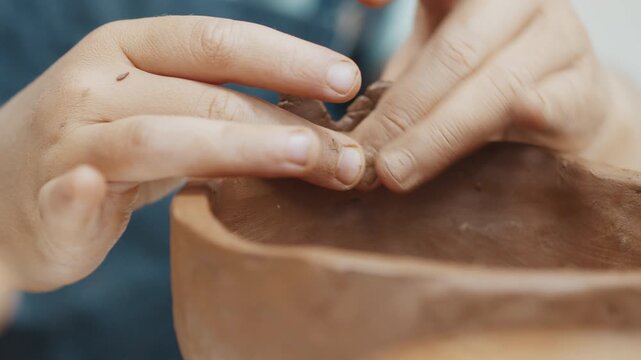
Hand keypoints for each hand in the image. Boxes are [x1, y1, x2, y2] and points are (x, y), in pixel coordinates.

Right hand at [0, 16, 364, 291]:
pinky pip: (74, 188)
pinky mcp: (49, 194)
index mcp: (128, 49)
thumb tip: (318, 126)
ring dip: (238, 146)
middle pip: (207, 93)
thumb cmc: (104, 148)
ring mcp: (69, 136)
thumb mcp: (163, 113)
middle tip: (349, 155)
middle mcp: (98, 81)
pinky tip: (110, 192)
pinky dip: (92, 190)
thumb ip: (221, 108)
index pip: (217, 40)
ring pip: (161, 137)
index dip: (286, 56)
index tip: (347, 81)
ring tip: (305, 161)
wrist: (5, 192)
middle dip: (286, 123)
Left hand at [354, 0, 625, 191]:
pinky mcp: (581, 89)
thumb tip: (336, 130)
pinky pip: (548, 105)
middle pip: (456, 52)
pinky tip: (492, 131)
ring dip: (435, 137)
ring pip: (493, 88)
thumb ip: (396, 78)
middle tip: (361, 155)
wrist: (564, 106)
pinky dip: (524, 117)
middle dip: (402, 110)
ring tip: (392, 172)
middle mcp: (519, 2)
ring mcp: (557, 40)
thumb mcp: (434, 60)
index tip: (364, 4)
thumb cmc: (481, 80)